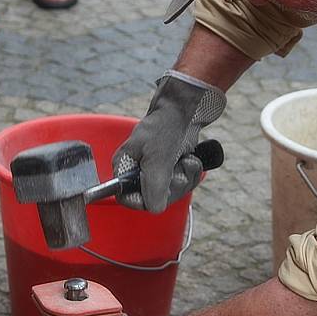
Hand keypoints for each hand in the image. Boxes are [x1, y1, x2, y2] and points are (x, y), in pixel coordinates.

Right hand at [113, 70, 225, 212]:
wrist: (187, 107)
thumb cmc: (166, 126)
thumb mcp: (157, 158)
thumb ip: (153, 186)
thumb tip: (153, 208)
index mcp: (124, 166)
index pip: (127, 197)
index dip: (144, 200)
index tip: (159, 194)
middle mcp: (137, 169)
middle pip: (153, 197)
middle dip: (172, 187)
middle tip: (178, 173)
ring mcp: (156, 168)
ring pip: (171, 191)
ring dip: (185, 178)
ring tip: (187, 161)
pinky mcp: (172, 165)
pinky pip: (182, 182)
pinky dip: (191, 172)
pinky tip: (191, 159)